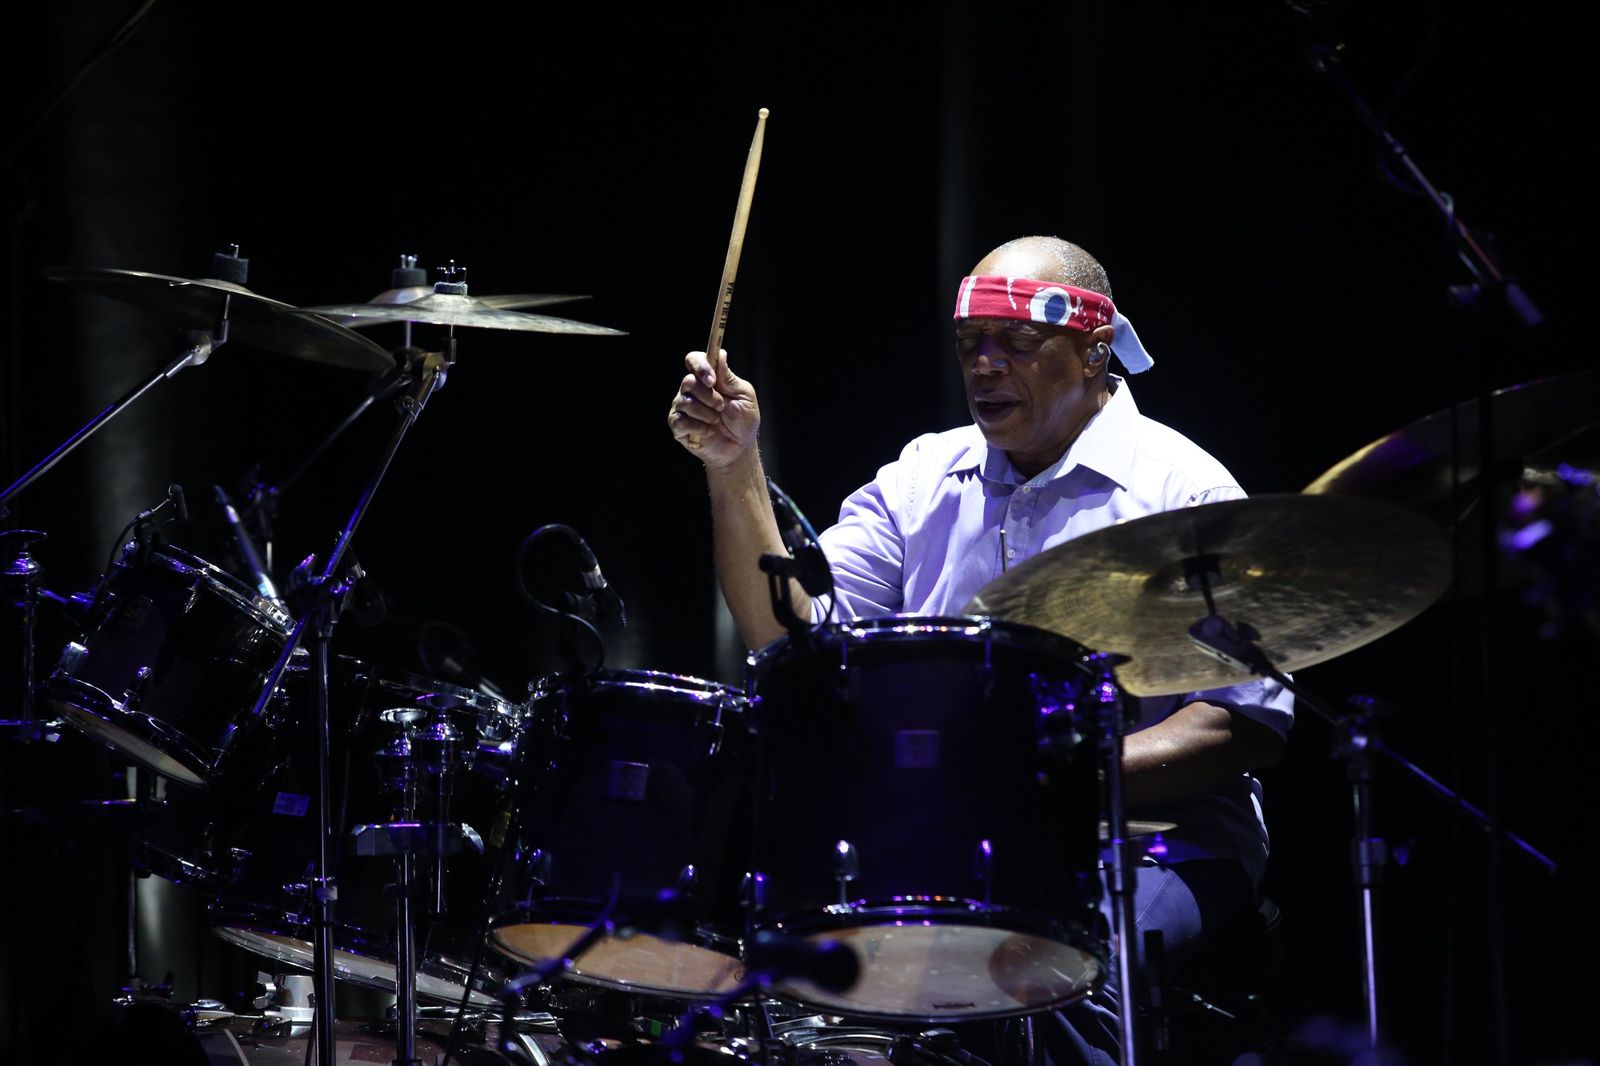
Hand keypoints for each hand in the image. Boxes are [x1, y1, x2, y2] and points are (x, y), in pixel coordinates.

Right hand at [668, 349, 759, 469]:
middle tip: (722, 407)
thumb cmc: (743, 420)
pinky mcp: (678, 425)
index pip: (693, 360)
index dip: (700, 366)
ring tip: (716, 421)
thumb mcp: (744, 396)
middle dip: (709, 396)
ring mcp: (682, 407)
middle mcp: (691, 389)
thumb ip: (729, 378)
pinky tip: (708, 432)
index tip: (712, 380)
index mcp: (707, 378)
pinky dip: (698, 428)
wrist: (739, 448)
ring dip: (706, 414)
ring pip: (685, 402)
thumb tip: (720, 355)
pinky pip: (680, 421)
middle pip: (688, 381)